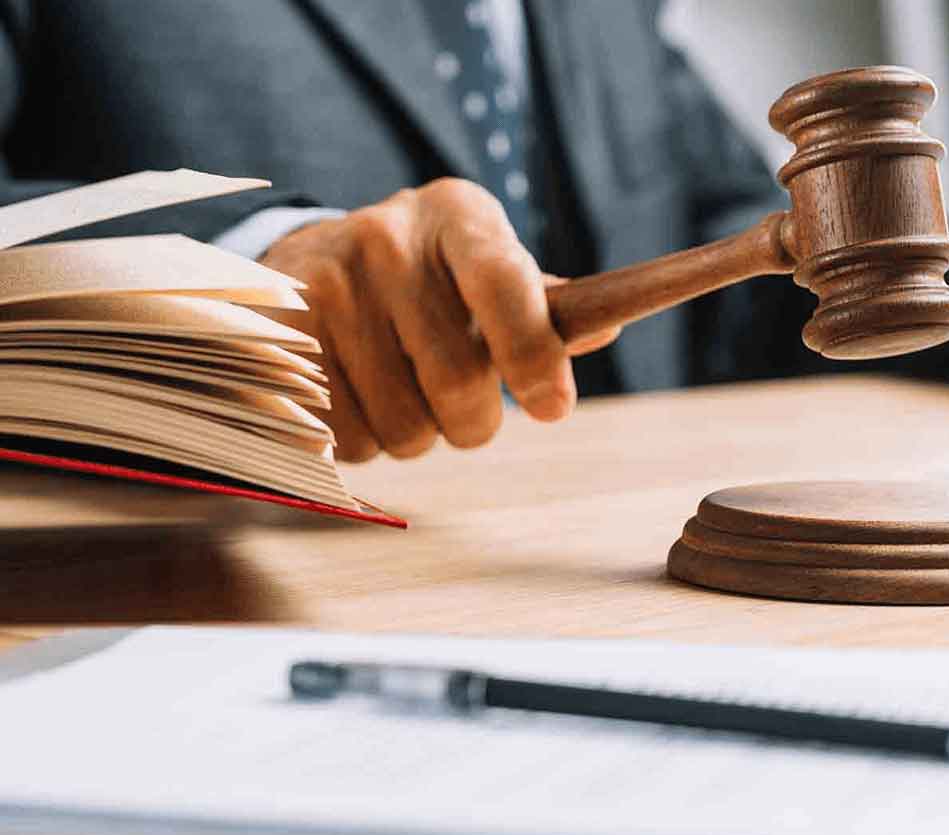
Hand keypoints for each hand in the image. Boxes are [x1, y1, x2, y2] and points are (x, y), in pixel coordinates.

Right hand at [259, 179, 620, 461]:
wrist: (308, 263)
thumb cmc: (429, 280)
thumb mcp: (484, 269)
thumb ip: (542, 307)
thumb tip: (606, 326)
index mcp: (458, 216)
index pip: (505, 285)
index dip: (535, 356)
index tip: (553, 408)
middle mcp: (387, 237)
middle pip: (458, 382)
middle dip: (475, 422)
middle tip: (467, 412)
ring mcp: (326, 284)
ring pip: (403, 427)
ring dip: (418, 438)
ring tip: (404, 396)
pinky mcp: (282, 337)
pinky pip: (349, 439)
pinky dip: (367, 444)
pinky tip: (360, 401)